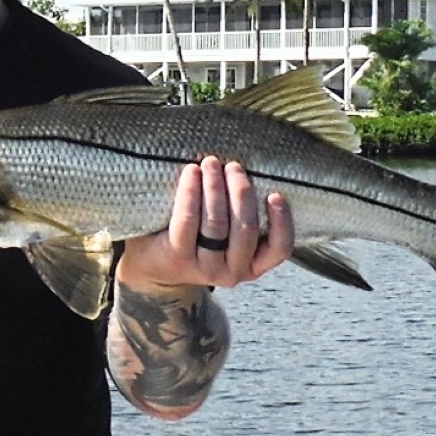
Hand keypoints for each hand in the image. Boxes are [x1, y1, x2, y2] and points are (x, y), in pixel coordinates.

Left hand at [116, 156, 293, 293]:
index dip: (282, 222)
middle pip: (244, 229)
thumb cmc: (198, 239)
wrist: (153, 264)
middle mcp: (233, 272)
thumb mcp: (228, 236)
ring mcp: (205, 268)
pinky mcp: (179, 257)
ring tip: (211, 163)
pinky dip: (191, 192)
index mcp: (253, 266)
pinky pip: (188, 220)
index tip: (275, 194)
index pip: (279, 249)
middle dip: (241, 192)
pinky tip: (192, 172)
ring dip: (215, 187)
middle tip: (234, 166)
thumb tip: (254, 172)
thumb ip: (243, 216)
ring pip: (216, 224)